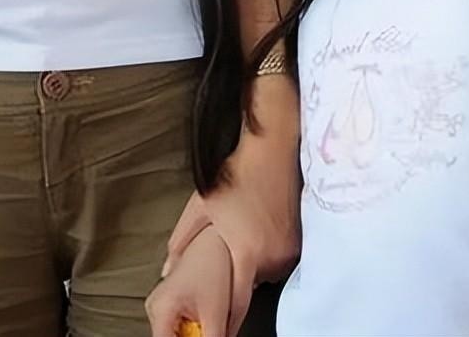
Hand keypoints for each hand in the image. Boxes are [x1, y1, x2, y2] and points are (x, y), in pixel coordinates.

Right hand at [146, 225, 231, 336]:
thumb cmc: (213, 265)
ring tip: (209, 321)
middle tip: (209, 329)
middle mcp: (154, 307)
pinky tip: (205, 321)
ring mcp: (160, 304)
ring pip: (173, 335)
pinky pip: (176, 327)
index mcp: (161, 309)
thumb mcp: (216, 313)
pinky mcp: (168, 303)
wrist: (214, 240)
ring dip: (191, 335)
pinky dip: (191, 330)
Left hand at [167, 107, 300, 335]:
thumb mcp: (201, 205)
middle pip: (253, 285)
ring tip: (247, 240)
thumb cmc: (235, 175)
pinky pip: (283, 258)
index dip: (228, 321)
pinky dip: (271, 253)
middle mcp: (271, 256)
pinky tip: (262, 232)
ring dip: (257, 264)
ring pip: (269, 271)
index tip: (221, 333)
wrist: (271, 148)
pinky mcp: (301, 237)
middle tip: (232, 261)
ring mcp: (289, 247)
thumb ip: (182, 240)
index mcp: (245, 252)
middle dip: (240, 280)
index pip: (237, 303)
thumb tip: (167, 269)